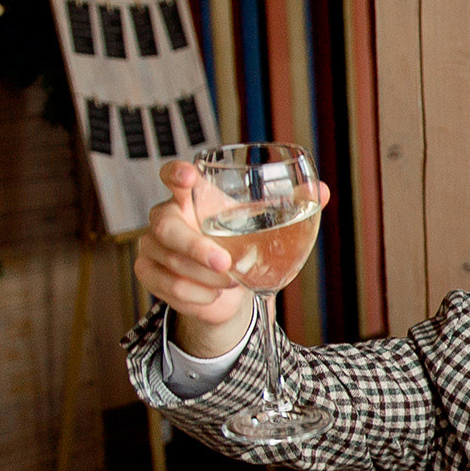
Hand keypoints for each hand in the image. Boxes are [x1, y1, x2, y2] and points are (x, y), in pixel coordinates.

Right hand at [134, 161, 330, 355]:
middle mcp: (166, 217)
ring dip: (209, 279)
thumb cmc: (241, 243)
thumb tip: (321, 190)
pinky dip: (200, 297)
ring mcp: (151, 246)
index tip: (186, 175)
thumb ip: (292, 205)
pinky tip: (214, 295)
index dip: (175, 173)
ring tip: (232, 280)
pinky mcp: (148, 273)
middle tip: (225, 262)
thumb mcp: (264, 224)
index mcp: (192, 196)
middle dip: (195, 247)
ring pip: (174, 264)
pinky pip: (172, 289)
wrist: (226, 286)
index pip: (173, 176)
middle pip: (166, 226)